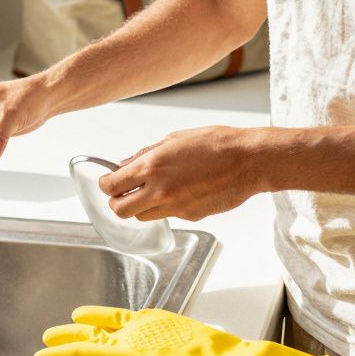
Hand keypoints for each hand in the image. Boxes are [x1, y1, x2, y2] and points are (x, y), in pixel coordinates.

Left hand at [99, 126, 267, 221]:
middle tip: (123, 192)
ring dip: (140, 206)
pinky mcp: (189, 216)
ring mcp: (174, 207)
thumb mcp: (175, 139)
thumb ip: (146, 154)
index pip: (112, 185)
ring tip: (152, 192)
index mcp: (152, 166)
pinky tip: (179, 192)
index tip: (108, 182)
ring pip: (142, 216)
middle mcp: (159, 190)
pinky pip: (167, 216)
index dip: (106, 184)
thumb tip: (126, 164)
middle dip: (117, 201)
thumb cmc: (217, 144)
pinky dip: (165, 207)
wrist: (249, 161)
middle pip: (120, 210)